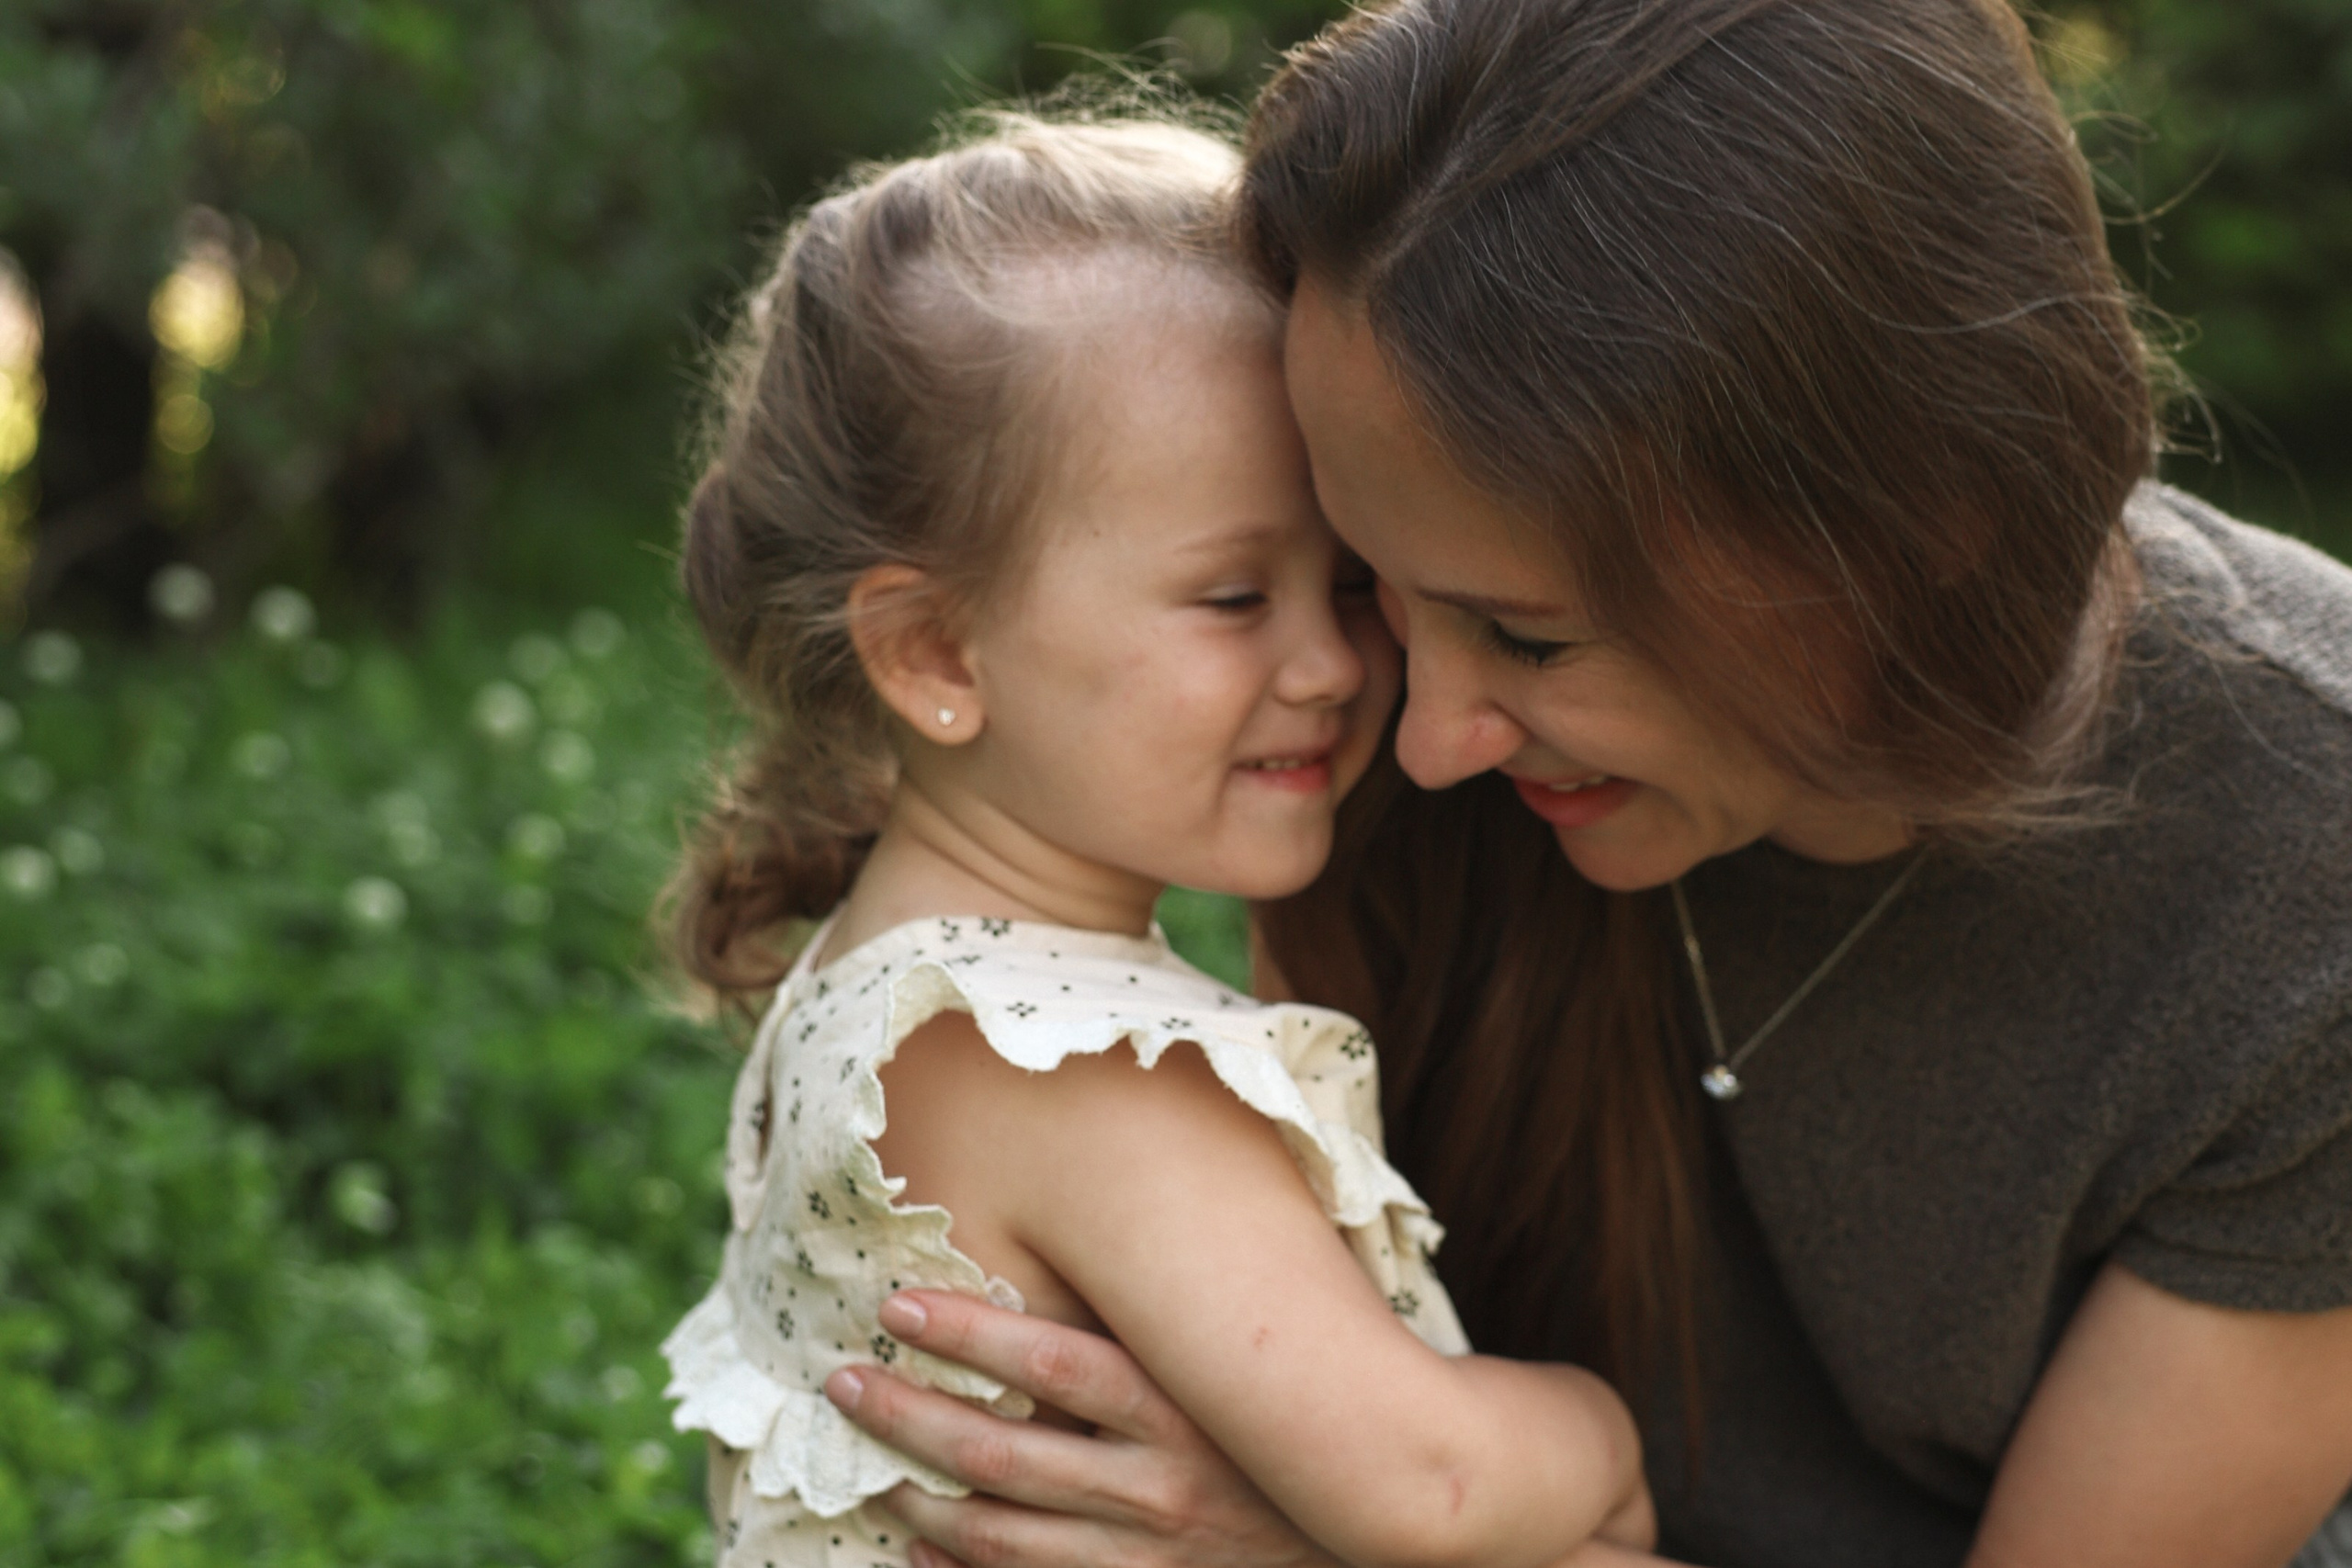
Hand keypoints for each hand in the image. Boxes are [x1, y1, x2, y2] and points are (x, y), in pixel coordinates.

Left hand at [824, 1290, 1342, 1567]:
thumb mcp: (1255, 1364)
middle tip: (841, 1379)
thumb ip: (1190, 1309)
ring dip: (917, 1495)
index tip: (899, 1304)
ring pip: (997, 1533)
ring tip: (866, 1463)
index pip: (1056, 1360)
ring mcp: (1144, 1554)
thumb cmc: (1300, 1433)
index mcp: (1183, 1406)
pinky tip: (912, 1547)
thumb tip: (1124, 1210)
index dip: (971, 1332)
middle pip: (1002, 1450)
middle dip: (909, 1415)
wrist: (1375, 1543)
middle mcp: (1156, 1483)